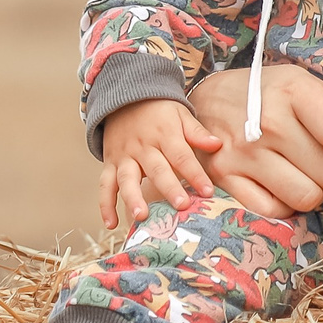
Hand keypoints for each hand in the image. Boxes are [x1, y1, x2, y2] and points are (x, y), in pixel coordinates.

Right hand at [97, 99, 219, 231]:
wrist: (124, 98)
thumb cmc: (158, 112)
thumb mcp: (180, 114)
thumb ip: (196, 132)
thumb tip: (217, 144)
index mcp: (164, 134)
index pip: (181, 156)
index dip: (195, 174)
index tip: (208, 191)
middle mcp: (143, 147)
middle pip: (157, 169)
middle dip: (169, 188)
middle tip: (181, 206)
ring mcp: (124, 156)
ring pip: (127, 178)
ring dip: (133, 198)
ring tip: (141, 216)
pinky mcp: (110, 164)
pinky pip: (105, 185)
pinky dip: (105, 204)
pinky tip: (111, 223)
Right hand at [187, 65, 322, 216]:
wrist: (204, 100)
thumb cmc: (263, 92)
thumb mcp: (301, 83)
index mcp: (292, 94)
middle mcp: (268, 124)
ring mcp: (245, 154)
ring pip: (307, 198)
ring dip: (314, 191)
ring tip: (304, 174)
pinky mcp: (227, 178)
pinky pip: (275, 210)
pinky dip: (284, 204)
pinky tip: (281, 184)